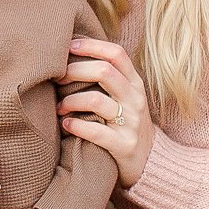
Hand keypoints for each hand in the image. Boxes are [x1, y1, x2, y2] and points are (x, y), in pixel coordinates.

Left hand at [59, 37, 154, 187]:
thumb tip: (72, 53)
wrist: (151, 162)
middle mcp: (135, 99)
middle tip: (57, 78)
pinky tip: (66, 124)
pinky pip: (96, 132)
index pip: (116, 54)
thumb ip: (108, 78)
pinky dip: (75, 125)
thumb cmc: (126, 123)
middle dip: (74, 71)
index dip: (92, 46)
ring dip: (70, 101)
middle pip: (103, 72)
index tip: (69, 46)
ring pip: (96, 100)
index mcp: (135, 83)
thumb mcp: (125, 97)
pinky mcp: (124, 145)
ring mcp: (131, 123)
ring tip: (59, 107)